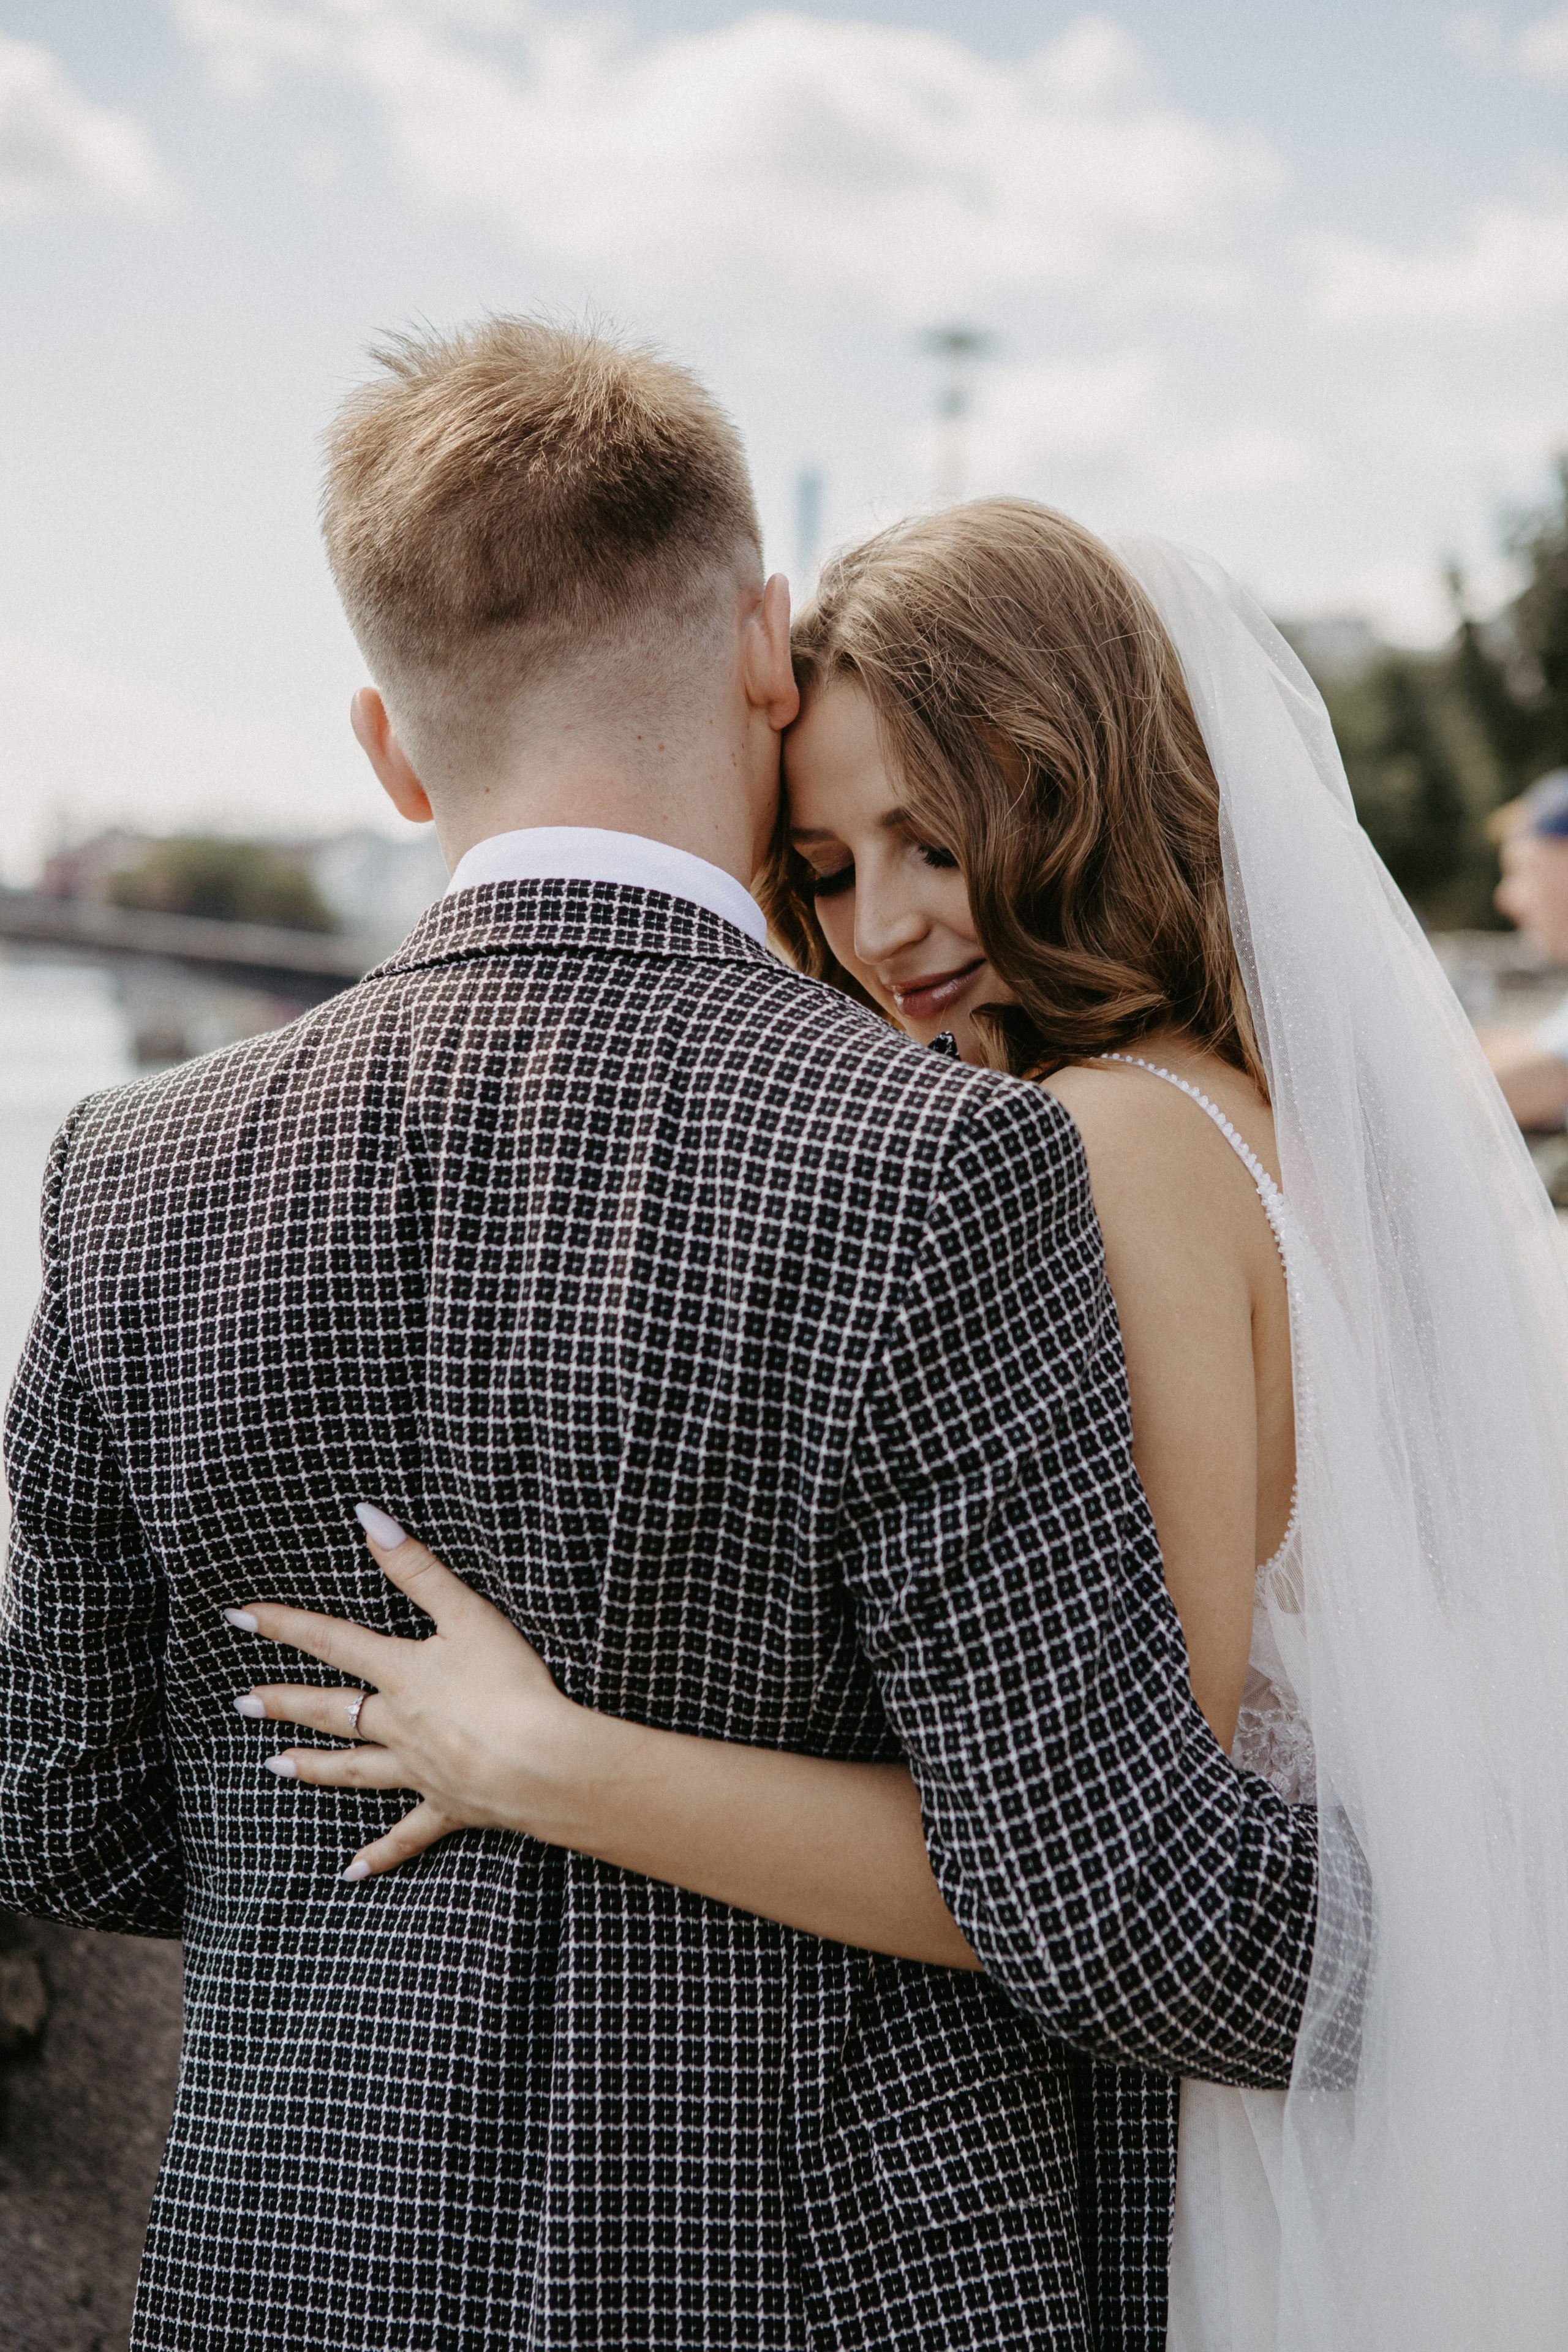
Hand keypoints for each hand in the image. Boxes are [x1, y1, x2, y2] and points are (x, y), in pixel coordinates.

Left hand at [227, 1509, 604, 1880]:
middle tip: (241, 1701)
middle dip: (283, 1702)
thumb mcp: (468, 1613)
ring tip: (273, 1767)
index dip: (285, 1624)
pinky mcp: (447, 1807)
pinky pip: (406, 1834)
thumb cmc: (510, 1683)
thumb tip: (367, 1518)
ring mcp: (418, 1770)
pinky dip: (379, 1854)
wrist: (540, 1762)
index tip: (238, 1616)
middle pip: (330, 1709)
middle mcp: (398, 1724)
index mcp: (402, 1674)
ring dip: (312, 1767)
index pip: (332, 1641)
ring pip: (353, 1769)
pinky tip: (352, 1873)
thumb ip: (417, 1567)